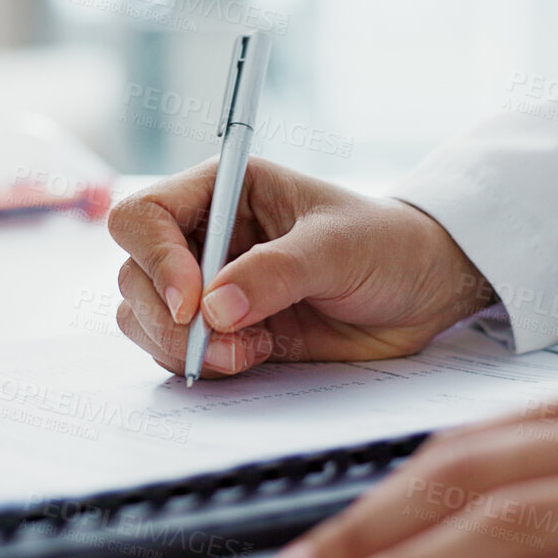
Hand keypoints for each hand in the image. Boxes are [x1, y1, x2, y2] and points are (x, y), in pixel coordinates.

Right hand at [107, 158, 491, 378]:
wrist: (422, 293)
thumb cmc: (386, 245)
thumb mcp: (338, 248)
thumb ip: (276, 273)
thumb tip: (214, 309)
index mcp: (221, 191)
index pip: (145, 217)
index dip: (156, 260)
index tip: (194, 303)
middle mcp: (203, 237)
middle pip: (135, 276)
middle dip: (169, 319)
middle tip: (223, 343)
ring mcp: (209, 288)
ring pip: (144, 320)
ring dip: (183, 349)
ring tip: (250, 353)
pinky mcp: (223, 332)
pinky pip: (177, 354)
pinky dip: (204, 366)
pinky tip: (257, 357)